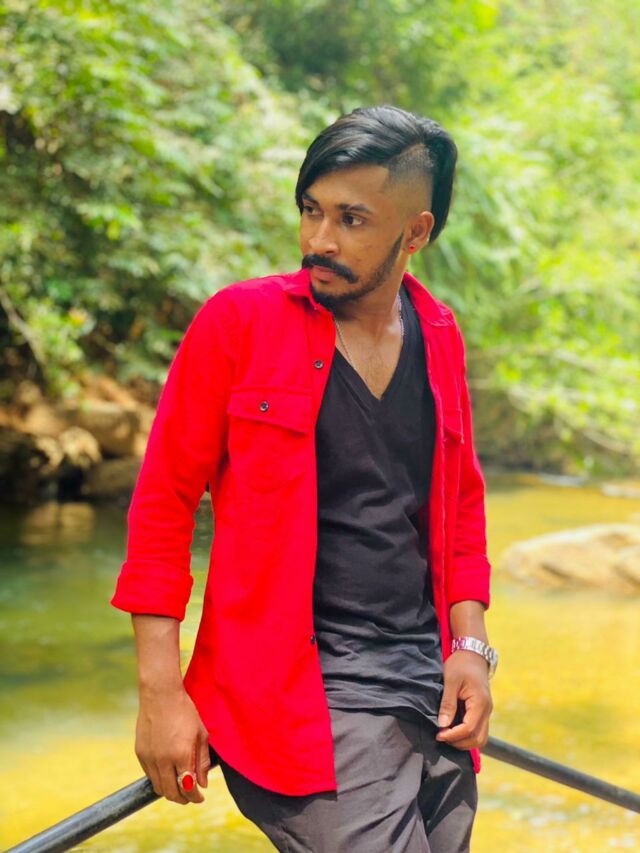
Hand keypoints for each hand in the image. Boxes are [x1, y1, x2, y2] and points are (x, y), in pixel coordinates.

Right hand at [135, 685, 210, 803]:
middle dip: (183, 799)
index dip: (195, 797)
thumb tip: (203, 784)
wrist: (160, 695)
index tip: (200, 797)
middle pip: (171, 793)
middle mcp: (163, 760)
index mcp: (181, 755)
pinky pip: (149, 775)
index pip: (188, 788)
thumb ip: (202, 761)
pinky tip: (168, 772)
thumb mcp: (201, 734)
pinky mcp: (139, 753)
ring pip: (158, 787)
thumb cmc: (185, 712)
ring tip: (180, 786)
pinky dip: (159, 779)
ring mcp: (149, 758)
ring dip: (170, 791)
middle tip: (191, 796)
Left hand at [435, 650, 492, 749]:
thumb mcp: (451, 681)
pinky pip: (479, 730)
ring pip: (481, 738)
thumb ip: (448, 703)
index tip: (438, 734)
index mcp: (480, 702)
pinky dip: (467, 735)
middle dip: (459, 742)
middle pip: (478, 739)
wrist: (473, 653)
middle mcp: (487, 710)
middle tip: (441, 736)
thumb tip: (442, 724)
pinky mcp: (483, 711)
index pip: (469, 729)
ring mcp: (487, 711)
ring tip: (447, 735)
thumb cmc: (461, 664)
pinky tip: (453, 729)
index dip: (453, 735)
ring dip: (464, 741)